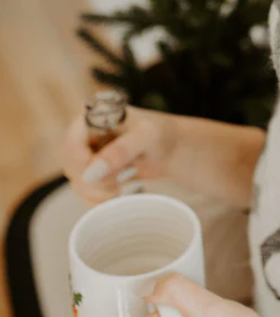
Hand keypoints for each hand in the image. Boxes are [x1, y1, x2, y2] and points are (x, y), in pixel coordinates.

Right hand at [62, 104, 176, 206]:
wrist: (171, 148)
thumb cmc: (162, 134)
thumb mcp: (147, 137)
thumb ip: (121, 151)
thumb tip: (91, 172)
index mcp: (94, 117)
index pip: (71, 145)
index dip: (82, 164)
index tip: (105, 174)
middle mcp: (85, 135)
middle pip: (72, 167)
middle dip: (97, 180)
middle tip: (123, 177)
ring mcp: (87, 155)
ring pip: (77, 183)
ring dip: (101, 191)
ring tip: (125, 180)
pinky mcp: (93, 172)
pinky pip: (84, 193)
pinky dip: (100, 199)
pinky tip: (118, 193)